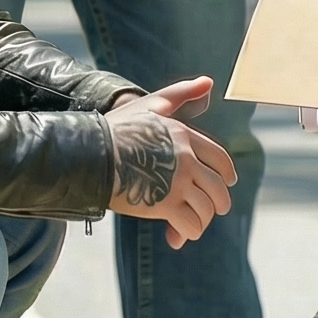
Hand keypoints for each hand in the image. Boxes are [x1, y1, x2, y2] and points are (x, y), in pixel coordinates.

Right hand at [105, 78, 236, 248]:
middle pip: (219, 188)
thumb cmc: (116, 129)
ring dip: (200, 221)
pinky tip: (177, 236)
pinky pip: (191, 225)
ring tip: (190, 226)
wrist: (89, 153)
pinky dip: (186, 233)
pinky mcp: (165, 204)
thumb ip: (181, 95)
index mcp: (184, 136)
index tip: (228, 183)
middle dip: (219, 203)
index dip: (227, 174)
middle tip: (213, 210)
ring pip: (207, 209)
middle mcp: (186, 158)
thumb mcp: (150, 106)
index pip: (219, 158)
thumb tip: (209, 81)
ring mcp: (177, 181)